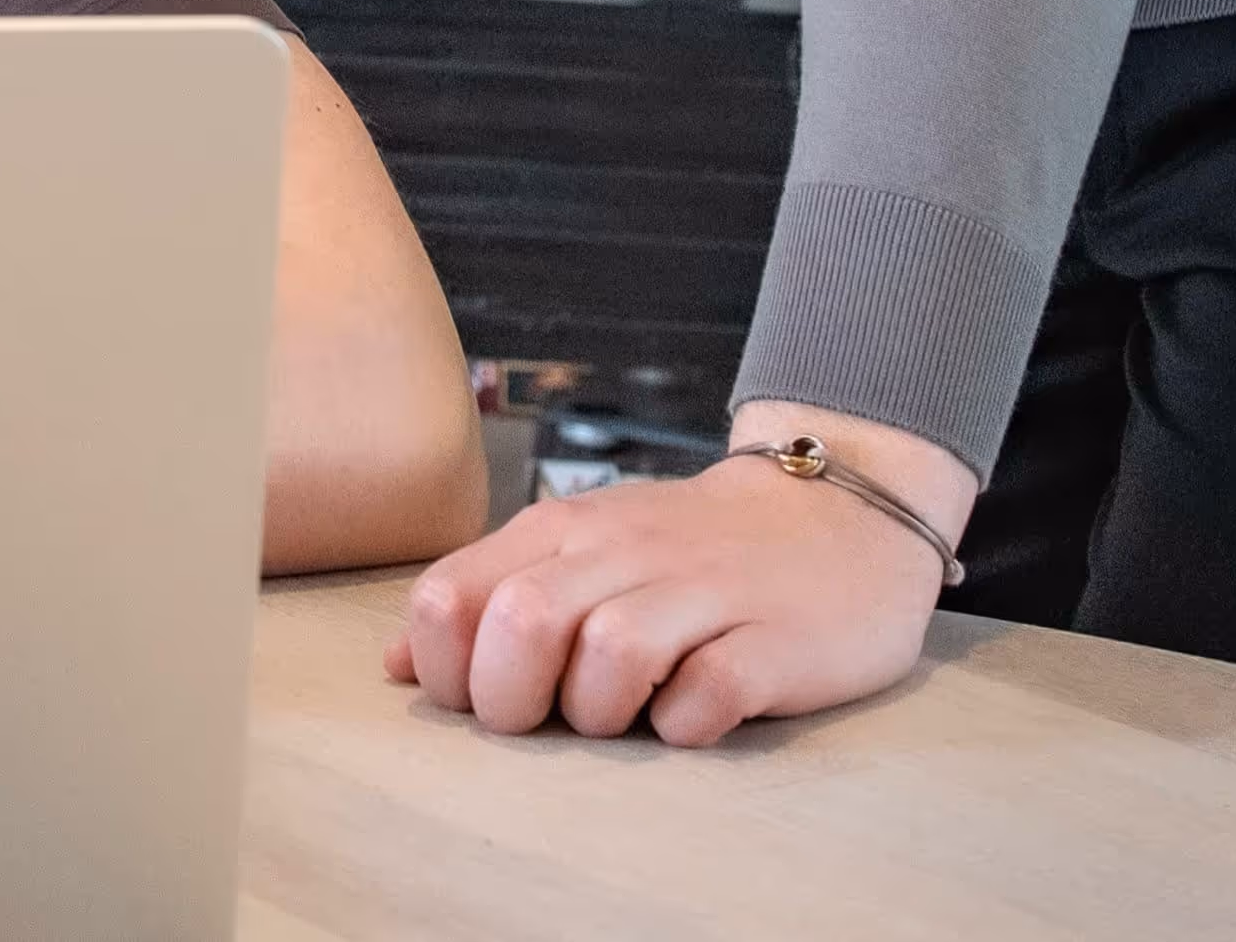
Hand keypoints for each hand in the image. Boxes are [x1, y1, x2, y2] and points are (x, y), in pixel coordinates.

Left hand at [380, 403, 975, 745]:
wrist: (837, 512)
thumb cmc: (689, 550)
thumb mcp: (581, 552)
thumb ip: (490, 596)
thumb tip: (399, 663)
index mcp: (562, 532)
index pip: (451, 594)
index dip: (443, 667)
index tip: (474, 700)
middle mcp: (623, 553)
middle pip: (521, 621)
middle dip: (509, 697)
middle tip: (542, 723)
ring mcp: (703, 594)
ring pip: (611, 654)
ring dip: (598, 712)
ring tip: (619, 719)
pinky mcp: (775, 642)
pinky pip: (712, 694)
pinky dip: (687, 724)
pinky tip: (689, 719)